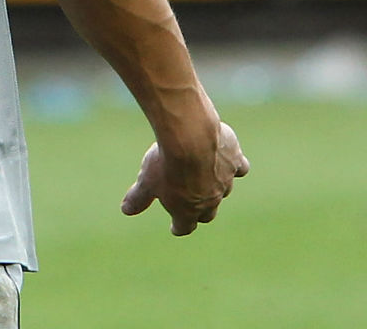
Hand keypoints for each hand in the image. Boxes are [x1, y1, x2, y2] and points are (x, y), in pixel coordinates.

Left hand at [122, 121, 249, 235]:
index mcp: (188, 211)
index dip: (179, 227)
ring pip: (225, 190)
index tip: (175, 227)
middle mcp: (210, 200)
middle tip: (193, 206)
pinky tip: (231, 160)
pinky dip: (235, 166)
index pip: (185, 226)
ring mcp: (225, 182)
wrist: (190, 138)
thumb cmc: (165, 162)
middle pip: (208, 213)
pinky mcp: (235, 162)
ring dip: (216, 187)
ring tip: (208, 177)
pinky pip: (240, 168)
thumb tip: (126, 211)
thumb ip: (138, 198)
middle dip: (200, 212)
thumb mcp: (146, 182)